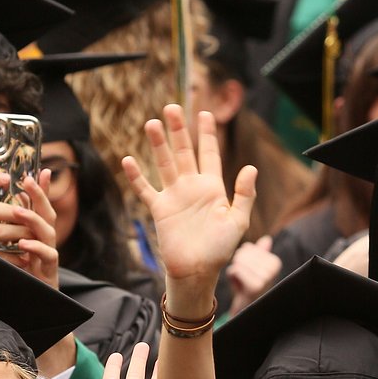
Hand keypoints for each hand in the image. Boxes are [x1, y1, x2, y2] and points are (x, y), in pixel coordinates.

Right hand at [125, 106, 255, 287]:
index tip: (205, 113)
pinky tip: (128, 160)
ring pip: (164, 164)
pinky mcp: (159, 209)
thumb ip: (244, 194)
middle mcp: (192, 187)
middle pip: (184, 151)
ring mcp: (174, 196)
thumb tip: (250, 167)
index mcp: (213, 187)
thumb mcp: (238, 221)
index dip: (207, 134)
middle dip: (179, 129)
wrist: (197, 271)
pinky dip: (136, 177)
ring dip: (158, 145)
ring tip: (152, 123)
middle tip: (172, 107)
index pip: (209, 153)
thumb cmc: (220, 249)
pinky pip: (145, 190)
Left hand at [227, 236, 279, 312]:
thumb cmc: (246, 287)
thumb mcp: (253, 268)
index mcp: (274, 262)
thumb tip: (266, 239)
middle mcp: (273, 269)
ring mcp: (266, 277)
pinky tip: (238, 286)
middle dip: (237, 265)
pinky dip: (232, 277)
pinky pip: (235, 270)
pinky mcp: (256, 286)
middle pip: (242, 253)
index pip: (247, 247)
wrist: (245, 310)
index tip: (247, 272)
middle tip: (242, 279)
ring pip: (238, 261)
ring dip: (234, 272)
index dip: (240, 259)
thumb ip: (259, 253)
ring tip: (241, 282)